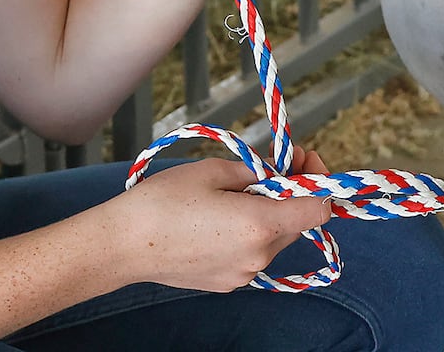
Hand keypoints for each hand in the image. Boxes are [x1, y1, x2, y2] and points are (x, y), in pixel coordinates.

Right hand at [109, 157, 331, 292]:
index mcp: (259, 223)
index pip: (318, 208)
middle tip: (265, 167)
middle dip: (289, 193)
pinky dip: (246, 233)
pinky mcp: (228, 282)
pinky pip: (251, 253)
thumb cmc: (162, 201)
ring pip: (273, 238)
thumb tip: (279, 171)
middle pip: (296, 222)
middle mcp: (259, 255)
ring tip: (230, 195)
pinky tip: (216, 219)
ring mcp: (245, 273)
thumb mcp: (211, 170)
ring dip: (265, 214)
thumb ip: (255, 170)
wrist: (124, 244)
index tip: (302, 160)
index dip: (317, 181)